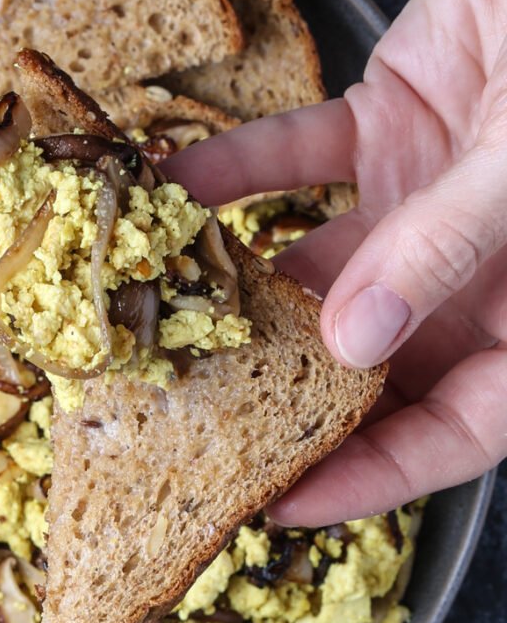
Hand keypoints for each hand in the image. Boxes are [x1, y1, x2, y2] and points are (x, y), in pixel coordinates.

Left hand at [177, 0, 506, 523]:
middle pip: (375, 359)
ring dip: (241, 281)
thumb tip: (352, 341)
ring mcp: (431, 196)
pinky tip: (167, 185)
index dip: (377, 477)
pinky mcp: (392, 118)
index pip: (463, 429)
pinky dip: (235, 170)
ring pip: (323, 264)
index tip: (278, 504)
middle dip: (281, 389)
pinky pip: (298, 160)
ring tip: (149, 309)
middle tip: (179, 414)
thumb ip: (449, 245)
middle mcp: (481, 267)